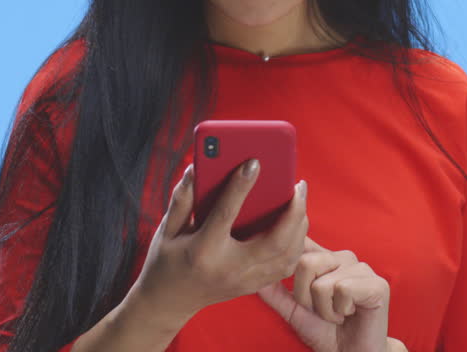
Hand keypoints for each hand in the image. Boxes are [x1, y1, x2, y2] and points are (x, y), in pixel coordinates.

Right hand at [129, 160, 309, 324]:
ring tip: (300, 200)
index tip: (254, 163)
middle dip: (293, 211)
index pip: (227, 214)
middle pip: (274, 240)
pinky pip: (285, 266)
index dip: (241, 186)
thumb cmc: (166, 261)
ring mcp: (244, 281)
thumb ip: (181, 198)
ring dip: (300, 226)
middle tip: (299, 184)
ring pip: (287, 255)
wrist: (169, 302)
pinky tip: (296, 224)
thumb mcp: (167, 229)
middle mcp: (229, 268)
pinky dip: (296, 244)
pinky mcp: (253, 286)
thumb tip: (195, 168)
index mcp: (203, 250)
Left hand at [256, 236, 391, 351]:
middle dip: (305, 297)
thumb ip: (274, 292)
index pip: (302, 242)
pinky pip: (342, 290)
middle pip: (306, 263)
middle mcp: (343, 257)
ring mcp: (361, 268)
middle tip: (322, 311)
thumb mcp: (293, 311)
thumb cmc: (325, 332)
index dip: (290, 255)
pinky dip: (340, 311)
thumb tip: (253, 275)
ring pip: (323, 282)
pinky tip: (350, 314)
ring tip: (337, 314)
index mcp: (325, 258)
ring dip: (324, 309)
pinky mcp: (377, 283)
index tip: (286, 267)